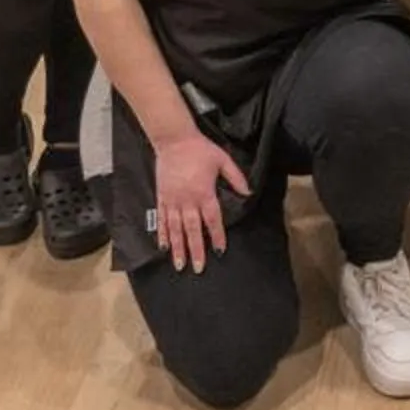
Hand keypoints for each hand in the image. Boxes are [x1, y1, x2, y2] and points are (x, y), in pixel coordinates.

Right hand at [150, 127, 251, 271]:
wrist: (174, 140)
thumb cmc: (200, 149)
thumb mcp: (223, 160)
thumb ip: (236, 177)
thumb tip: (248, 193)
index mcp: (204, 193)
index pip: (212, 219)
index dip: (217, 236)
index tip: (220, 251)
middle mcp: (187, 200)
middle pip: (192, 230)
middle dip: (196, 250)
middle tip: (198, 268)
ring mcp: (173, 200)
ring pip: (175, 229)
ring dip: (177, 248)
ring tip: (179, 265)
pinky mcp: (162, 197)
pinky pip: (162, 219)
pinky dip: (162, 234)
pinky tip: (163, 247)